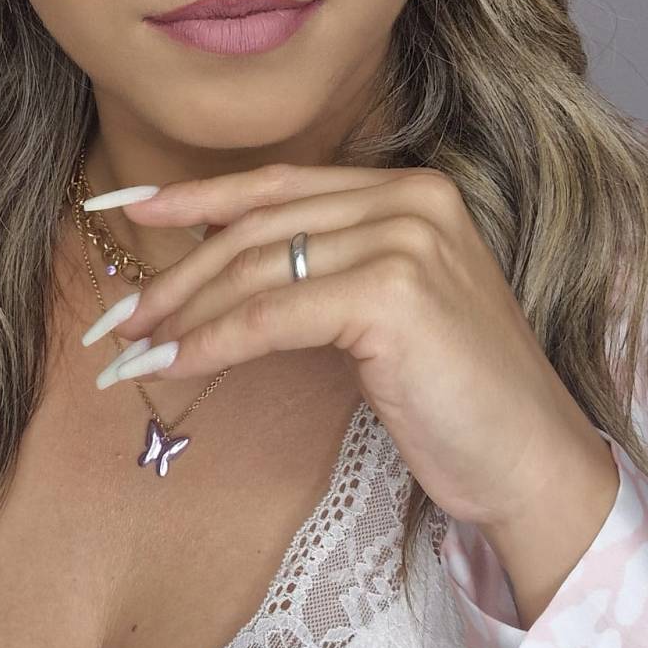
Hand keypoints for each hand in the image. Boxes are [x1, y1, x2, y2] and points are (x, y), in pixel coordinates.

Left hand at [86, 161, 612, 531]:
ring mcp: (407, 241)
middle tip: (116, 318)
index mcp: (411, 190)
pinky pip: (272, 315)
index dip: (197, 195)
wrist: (531, 461)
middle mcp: (411, 199)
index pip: (280, 185)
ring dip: (180, 312)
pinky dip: (211, 342)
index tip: (126, 206)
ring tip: (129, 350)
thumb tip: (217, 264)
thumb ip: (323, 268)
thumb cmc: (455, 397)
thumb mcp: (385, 311)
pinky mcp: (393, 294)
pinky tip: (171, 366)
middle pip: (260, 227)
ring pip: (257, 269)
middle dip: (175, 271)